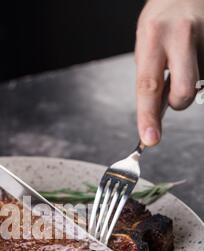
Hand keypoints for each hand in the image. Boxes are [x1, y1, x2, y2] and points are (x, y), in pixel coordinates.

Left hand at [136, 0, 203, 145]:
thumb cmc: (163, 18)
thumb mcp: (146, 42)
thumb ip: (151, 75)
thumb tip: (154, 114)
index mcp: (153, 36)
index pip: (149, 85)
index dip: (148, 116)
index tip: (150, 138)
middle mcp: (181, 34)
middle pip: (183, 92)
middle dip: (178, 102)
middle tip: (174, 91)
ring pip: (200, 84)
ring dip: (193, 80)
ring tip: (187, 57)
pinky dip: (203, 71)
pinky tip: (197, 54)